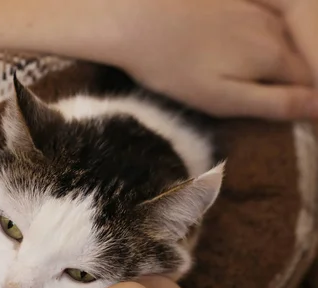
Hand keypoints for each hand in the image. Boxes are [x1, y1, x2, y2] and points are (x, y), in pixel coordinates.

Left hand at [115, 0, 317, 119]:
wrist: (136, 20)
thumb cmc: (176, 69)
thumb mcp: (225, 99)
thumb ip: (275, 103)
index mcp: (272, 56)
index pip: (310, 84)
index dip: (308, 105)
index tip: (302, 125)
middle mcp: (272, 28)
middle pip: (301, 61)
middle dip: (302, 84)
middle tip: (284, 109)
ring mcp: (255, 9)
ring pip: (286, 39)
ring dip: (289, 63)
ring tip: (270, 86)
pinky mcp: (238, 0)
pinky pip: (268, 22)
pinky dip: (270, 41)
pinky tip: (252, 54)